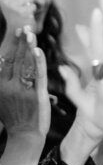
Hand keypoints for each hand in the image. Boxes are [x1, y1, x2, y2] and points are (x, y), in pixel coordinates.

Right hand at [0, 0, 36, 36]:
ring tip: (24, 11)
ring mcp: (13, 7)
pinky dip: (33, 10)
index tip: (17, 1)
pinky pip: (33, 6)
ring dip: (30, 4)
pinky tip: (27, 15)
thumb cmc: (15, 13)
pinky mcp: (22, 13)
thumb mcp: (10, 1)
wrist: (16, 30)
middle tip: (22, 7)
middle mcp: (6, 1)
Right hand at [0, 26, 49, 140]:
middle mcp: (9, 86)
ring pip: (25, 64)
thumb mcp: (1, 100)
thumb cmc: (13, 119)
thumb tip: (2, 65)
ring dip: (28, 47)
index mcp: (0, 85)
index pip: (5, 60)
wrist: (24, 136)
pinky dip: (37, 62)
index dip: (11, 45)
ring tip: (30, 33)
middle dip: (19, 42)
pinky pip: (37, 75)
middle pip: (14, 58)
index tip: (17, 33)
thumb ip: (2, 83)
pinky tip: (37, 50)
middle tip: (24, 27)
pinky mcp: (36, 95)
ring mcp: (23, 90)